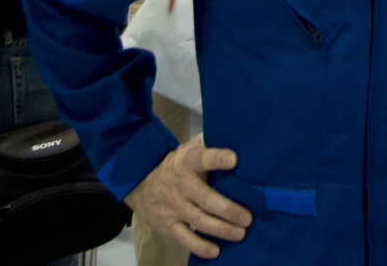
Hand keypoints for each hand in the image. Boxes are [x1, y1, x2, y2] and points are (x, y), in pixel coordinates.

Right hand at [127, 135, 250, 258]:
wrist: (139, 180)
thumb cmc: (176, 164)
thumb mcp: (188, 149)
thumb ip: (209, 145)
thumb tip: (237, 136)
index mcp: (188, 162)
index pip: (203, 158)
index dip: (218, 158)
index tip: (234, 159)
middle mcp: (182, 185)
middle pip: (206, 198)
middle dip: (228, 209)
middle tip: (248, 217)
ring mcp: (174, 207)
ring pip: (199, 220)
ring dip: (221, 228)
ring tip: (240, 233)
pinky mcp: (167, 225)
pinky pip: (184, 237)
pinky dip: (199, 246)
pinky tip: (216, 251)